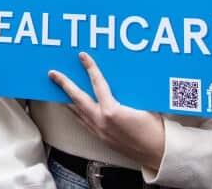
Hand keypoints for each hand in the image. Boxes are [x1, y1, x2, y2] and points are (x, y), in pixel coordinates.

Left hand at [49, 53, 164, 171]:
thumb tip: (119, 80)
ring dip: (66, 100)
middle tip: (53, 74)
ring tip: (56, 90)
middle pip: (77, 99)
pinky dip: (75, 113)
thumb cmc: (155, 131)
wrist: (158, 154)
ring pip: (76, 112)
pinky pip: (83, 122)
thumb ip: (128, 93)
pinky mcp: (101, 138)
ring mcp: (99, 131)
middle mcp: (101, 122)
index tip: (82, 56)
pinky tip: (72, 109)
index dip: (90, 68)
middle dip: (64, 84)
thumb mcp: (142, 105)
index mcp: (112, 112)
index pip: (97, 84)